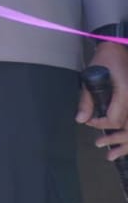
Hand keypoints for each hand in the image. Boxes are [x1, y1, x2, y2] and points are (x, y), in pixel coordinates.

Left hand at [79, 42, 127, 158]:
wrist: (118, 48)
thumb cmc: (103, 60)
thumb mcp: (90, 78)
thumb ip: (86, 100)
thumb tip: (81, 120)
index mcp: (125, 93)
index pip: (115, 119)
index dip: (100, 124)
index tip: (89, 122)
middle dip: (116, 140)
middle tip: (102, 149)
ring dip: (124, 140)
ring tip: (113, 154)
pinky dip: (126, 129)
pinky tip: (121, 141)